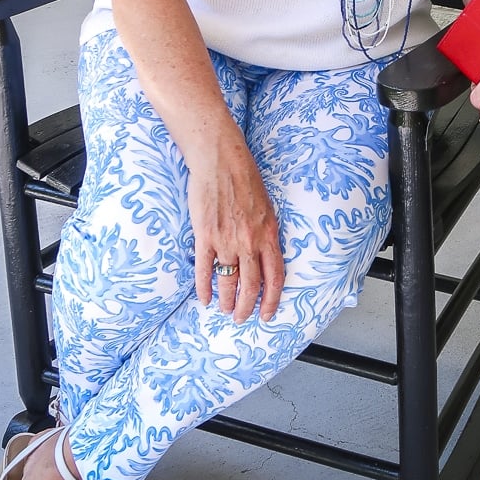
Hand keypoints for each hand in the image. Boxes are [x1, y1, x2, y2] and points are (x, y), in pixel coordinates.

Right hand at [188, 131, 285, 322]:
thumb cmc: (245, 179)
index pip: (275, 277)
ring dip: (227, 302)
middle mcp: (249, 242)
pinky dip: (204, 288)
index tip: (267, 314)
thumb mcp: (267, 208)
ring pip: (228, 282)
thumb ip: (266, 234)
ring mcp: (226, 240)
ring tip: (226, 311)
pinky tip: (205, 299)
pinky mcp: (204, 236)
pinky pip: (205, 269)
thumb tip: (265, 257)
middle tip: (242, 318)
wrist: (221, 161)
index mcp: (268, 234)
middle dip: (247, 307)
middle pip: (251, 286)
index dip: (272, 300)